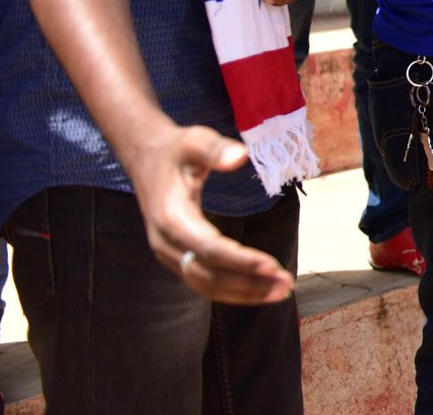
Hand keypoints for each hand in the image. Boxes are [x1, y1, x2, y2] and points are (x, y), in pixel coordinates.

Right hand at [123, 123, 295, 303]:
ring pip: (206, 285)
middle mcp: (166, 243)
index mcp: (170, 217)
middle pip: (208, 274)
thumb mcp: (195, 140)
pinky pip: (204, 281)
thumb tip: (240, 157)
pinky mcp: (176, 257)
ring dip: (244, 292)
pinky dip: (232, 289)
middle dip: (249, 282)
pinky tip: (261, 289)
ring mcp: (169, 254)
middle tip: (287, 284)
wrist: (145, 156)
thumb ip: (216, 149)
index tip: (272, 266)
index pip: (208, 248)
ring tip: (281, 291)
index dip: (240, 260)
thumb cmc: (175, 148)